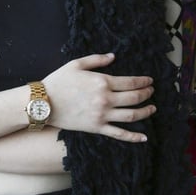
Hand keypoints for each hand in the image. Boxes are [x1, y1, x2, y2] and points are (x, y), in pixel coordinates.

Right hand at [41, 53, 155, 142]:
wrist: (43, 103)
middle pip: (134, 98)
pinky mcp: (97, 128)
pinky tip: (144, 137)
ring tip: (152, 108)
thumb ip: (97, 59)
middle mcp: (105, 99)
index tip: (149, 81)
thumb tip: (113, 56)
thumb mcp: (76, 64)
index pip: (131, 82)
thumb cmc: (58, 81)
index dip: (143, 81)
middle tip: (151, 91)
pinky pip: (119, 134)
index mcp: (102, 82)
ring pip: (132, 116)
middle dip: (147, 94)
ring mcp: (102, 115)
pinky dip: (133, 137)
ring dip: (146, 112)